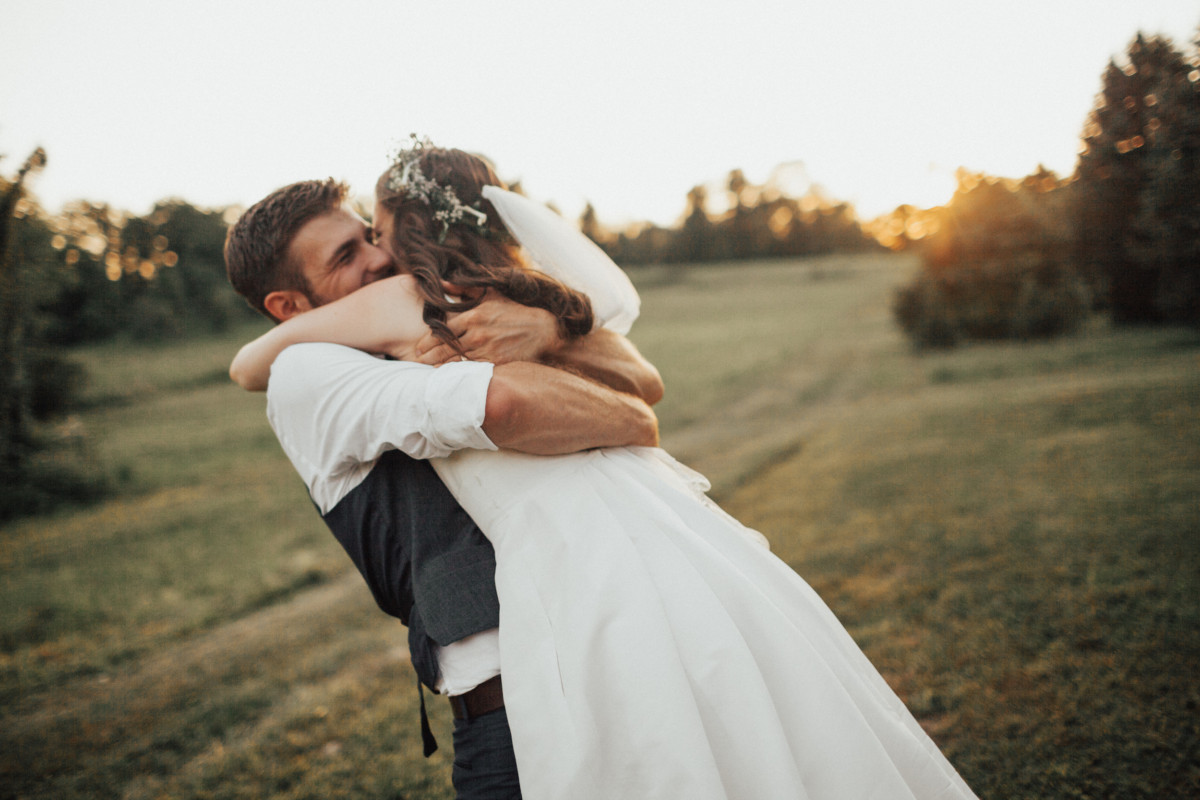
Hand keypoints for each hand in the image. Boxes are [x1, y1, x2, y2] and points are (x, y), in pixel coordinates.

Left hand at [415, 290, 561, 364]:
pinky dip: (459, 372)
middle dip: (428, 354)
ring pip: (456, 360)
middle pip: (445, 346)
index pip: (443, 328)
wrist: (543, 329)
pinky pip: (471, 369)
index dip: (428, 339)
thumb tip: (442, 283)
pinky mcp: (495, 362)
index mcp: (474, 315)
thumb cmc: (515, 311)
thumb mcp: (491, 294)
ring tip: (429, 368)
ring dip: (441, 365)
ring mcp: (486, 349)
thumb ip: (464, 289)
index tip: (419, 345)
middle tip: (417, 359)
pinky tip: (450, 375)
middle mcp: (477, 333)